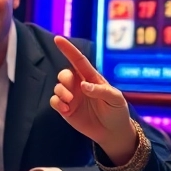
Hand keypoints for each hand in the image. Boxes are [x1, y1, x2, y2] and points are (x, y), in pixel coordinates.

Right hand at [50, 36, 137, 164]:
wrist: (113, 132)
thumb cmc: (117, 111)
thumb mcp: (115, 99)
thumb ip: (100, 90)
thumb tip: (83, 86)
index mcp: (91, 78)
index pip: (78, 60)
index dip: (68, 49)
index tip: (58, 38)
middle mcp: (79, 85)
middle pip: (64, 74)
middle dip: (64, 79)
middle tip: (70, 93)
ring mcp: (72, 97)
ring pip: (58, 87)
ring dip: (61, 93)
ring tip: (69, 103)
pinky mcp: (66, 109)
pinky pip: (54, 101)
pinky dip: (57, 103)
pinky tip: (66, 110)